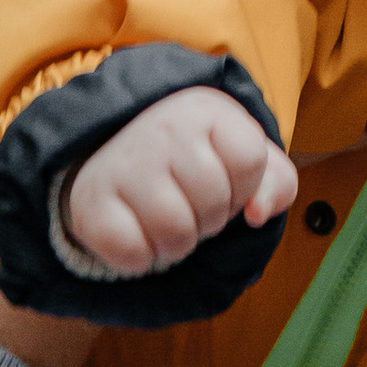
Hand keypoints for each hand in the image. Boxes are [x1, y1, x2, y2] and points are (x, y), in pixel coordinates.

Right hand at [63, 86, 297, 276]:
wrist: (110, 159)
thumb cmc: (192, 162)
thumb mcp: (242, 158)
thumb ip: (276, 183)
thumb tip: (259, 214)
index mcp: (203, 109)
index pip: (250, 159)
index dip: (244, 185)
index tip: (224, 179)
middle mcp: (160, 127)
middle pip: (215, 202)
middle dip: (211, 217)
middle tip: (188, 201)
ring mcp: (121, 164)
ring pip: (177, 234)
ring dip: (178, 243)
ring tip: (165, 220)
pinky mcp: (90, 204)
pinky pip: (134, 254)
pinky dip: (141, 258)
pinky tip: (135, 231)